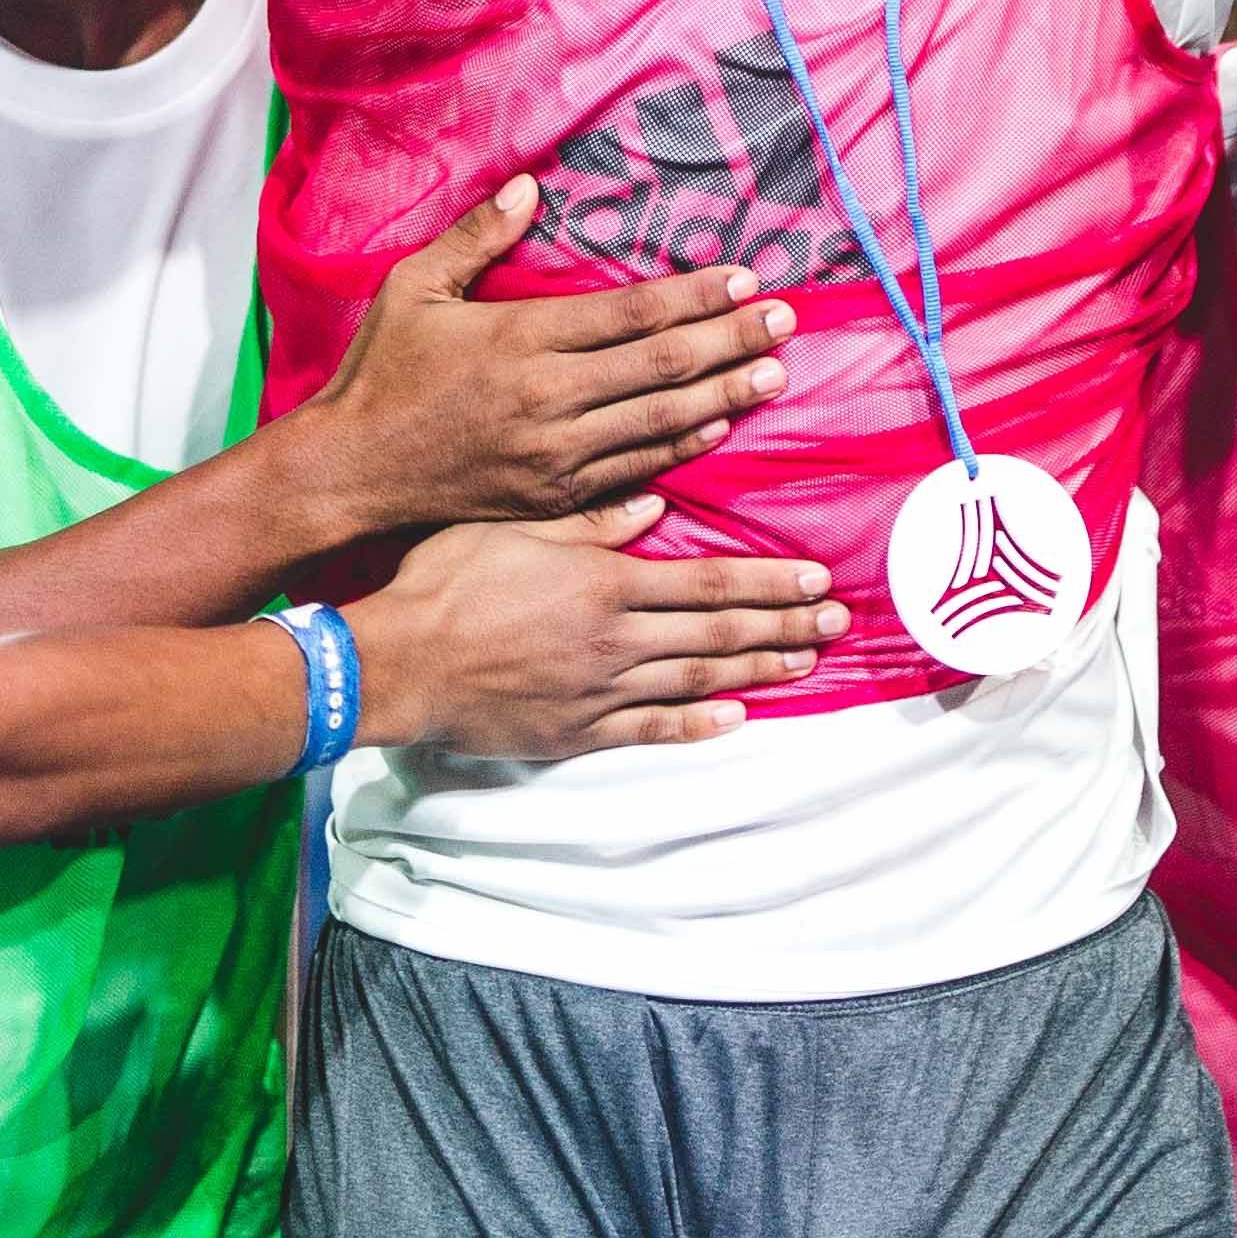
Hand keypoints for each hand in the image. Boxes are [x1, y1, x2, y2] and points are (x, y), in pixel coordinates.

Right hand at [303, 178, 795, 531]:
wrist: (352, 472)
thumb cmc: (382, 373)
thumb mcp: (414, 287)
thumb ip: (476, 236)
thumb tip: (530, 187)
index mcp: (523, 340)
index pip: (632, 314)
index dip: (695, 296)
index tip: (745, 277)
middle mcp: (550, 399)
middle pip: (662, 366)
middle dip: (731, 340)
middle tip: (785, 321)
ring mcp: (555, 455)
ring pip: (659, 421)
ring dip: (723, 395)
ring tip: (772, 375)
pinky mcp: (551, 496)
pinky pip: (632, 470)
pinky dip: (680, 447)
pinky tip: (715, 429)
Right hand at [350, 501, 846, 757]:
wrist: (399, 662)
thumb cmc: (449, 579)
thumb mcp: (518, 527)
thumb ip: (591, 518)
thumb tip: (655, 504)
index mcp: (606, 582)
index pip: (709, 583)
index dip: (769, 583)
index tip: (817, 578)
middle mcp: (615, 640)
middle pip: (718, 636)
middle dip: (784, 627)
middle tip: (837, 623)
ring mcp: (599, 693)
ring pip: (697, 683)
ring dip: (759, 673)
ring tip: (808, 663)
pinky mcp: (577, 733)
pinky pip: (650, 730)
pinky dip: (697, 727)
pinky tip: (736, 720)